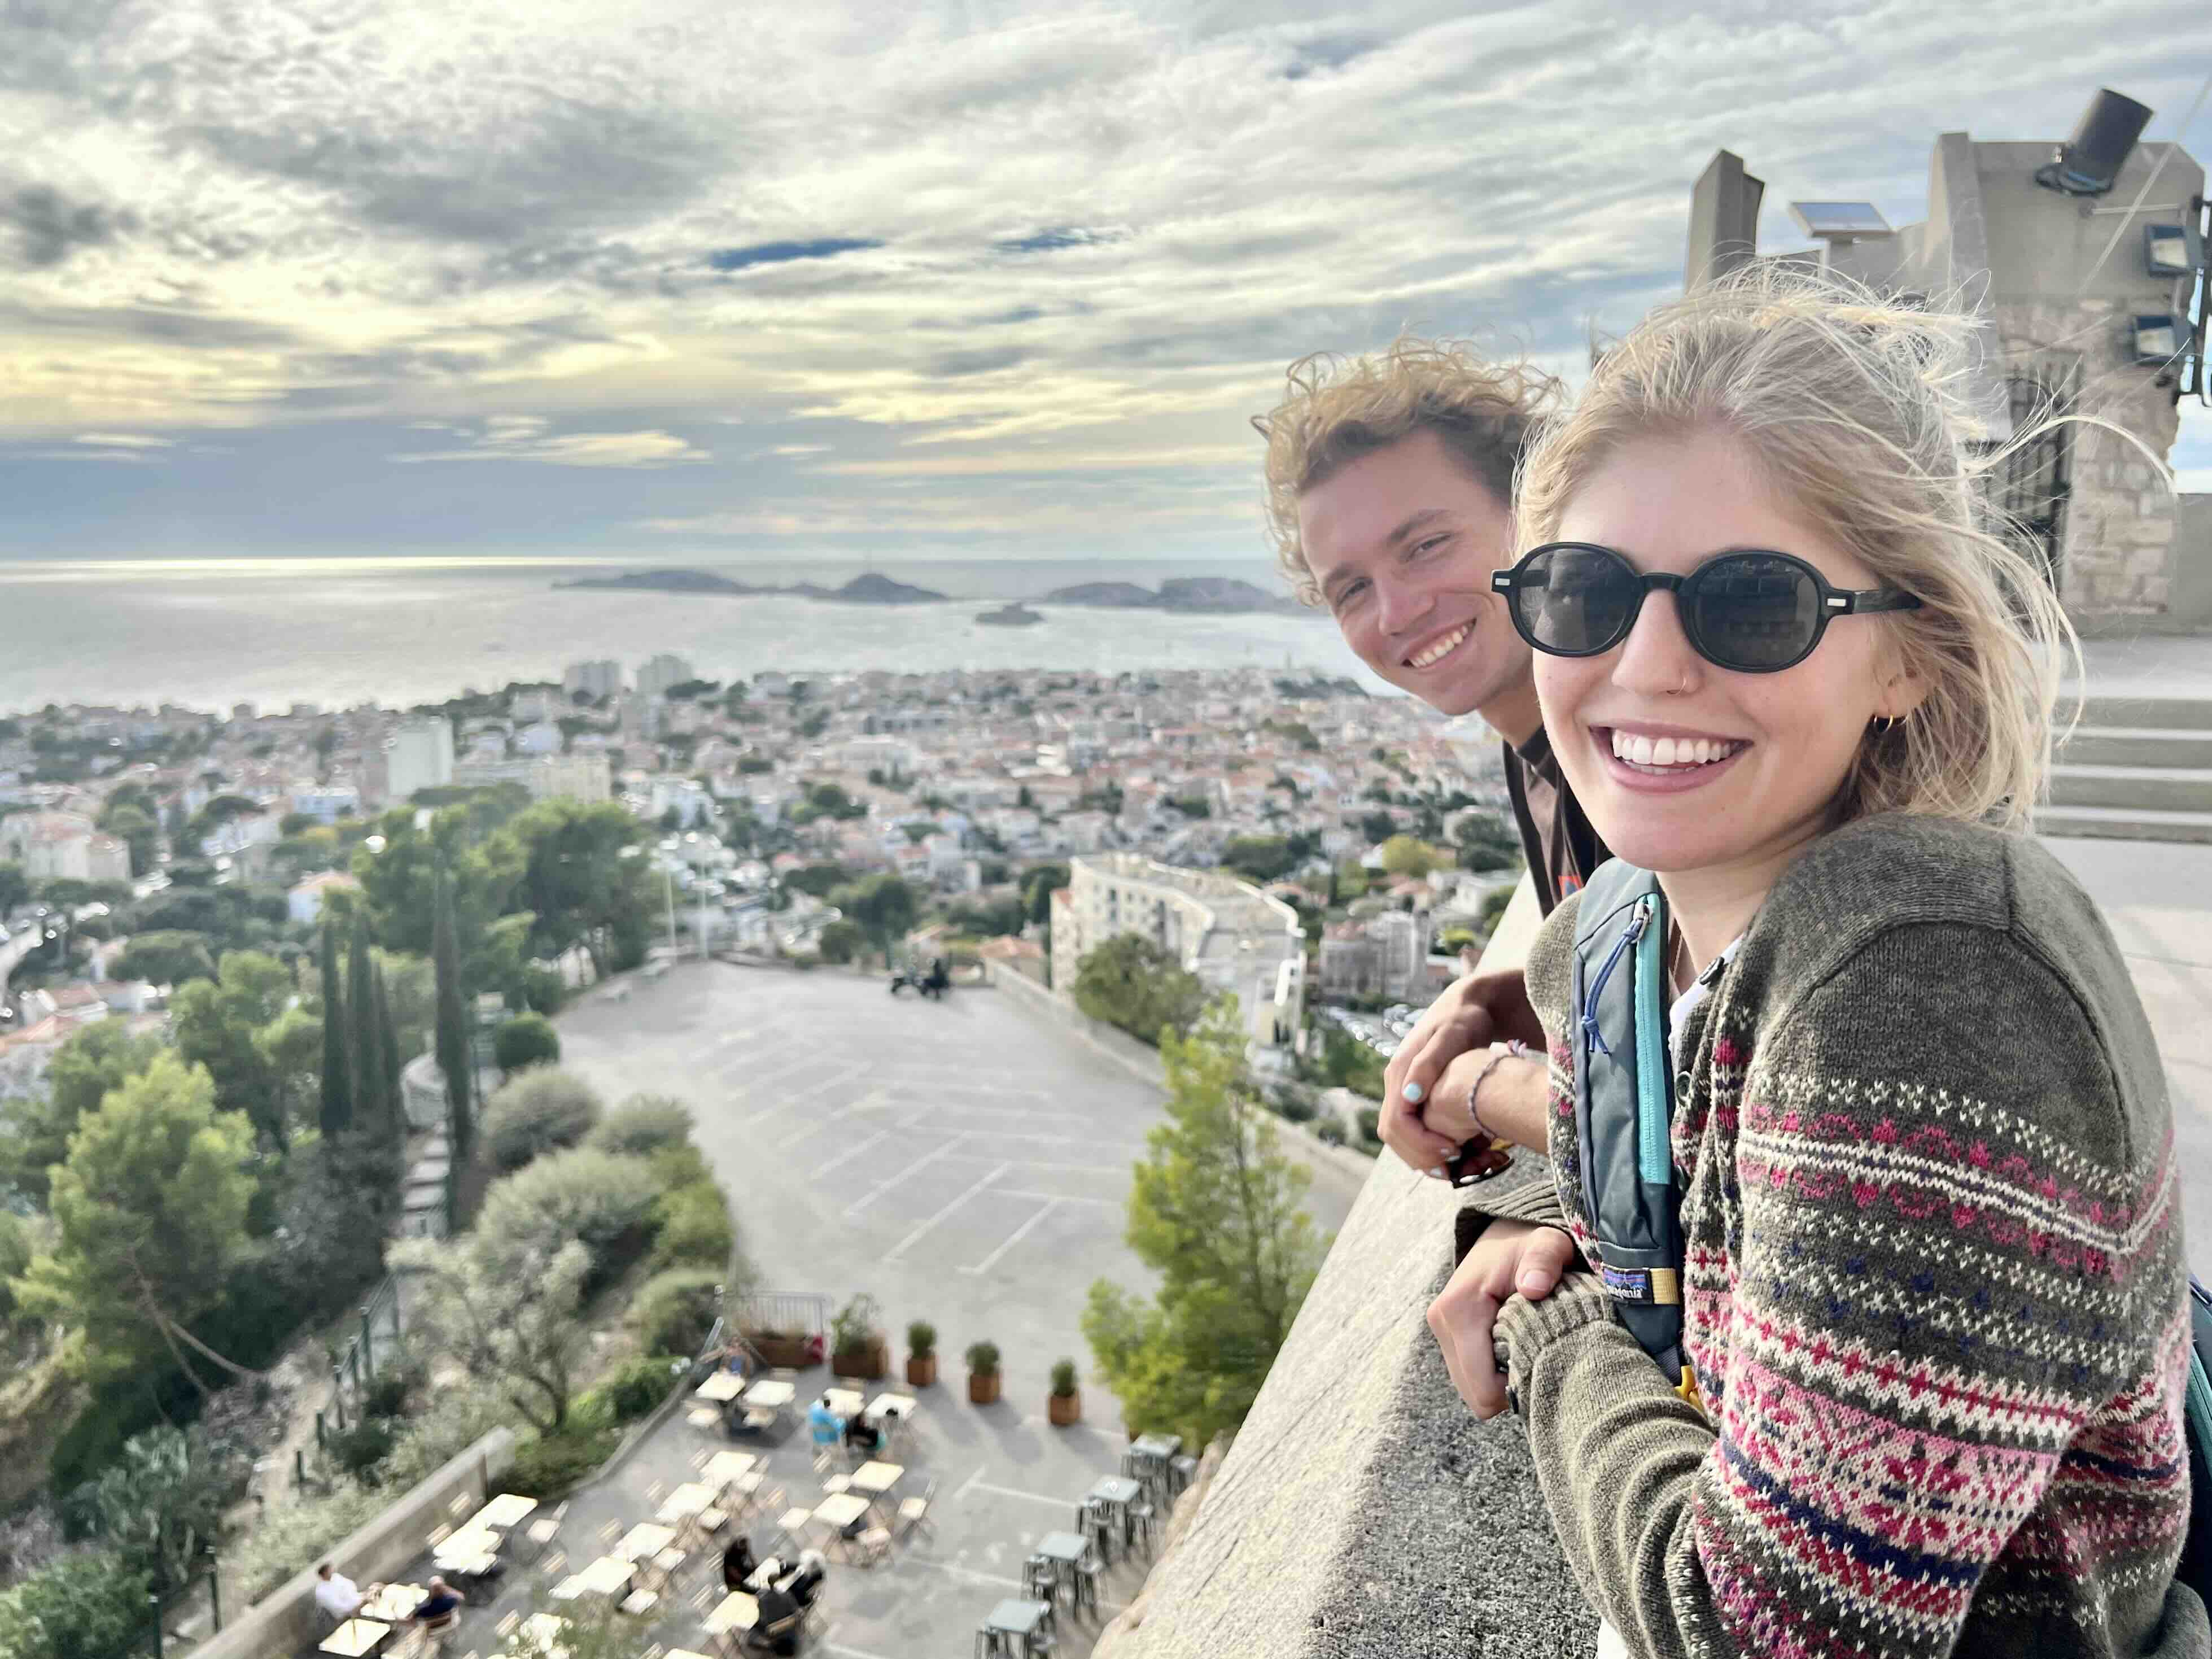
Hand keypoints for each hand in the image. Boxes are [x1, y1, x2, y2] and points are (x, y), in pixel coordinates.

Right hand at [1380, 968, 1544, 1175]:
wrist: (1469, 1006)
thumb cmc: (1464, 1019)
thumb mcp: (1451, 1036)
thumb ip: (1429, 1064)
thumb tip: (1410, 1096)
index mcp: (1400, 1072)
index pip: (1396, 1122)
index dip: (1420, 1143)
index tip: (1453, 1151)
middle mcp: (1397, 1084)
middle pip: (1393, 1135)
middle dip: (1421, 1156)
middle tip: (1456, 1167)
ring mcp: (1404, 1091)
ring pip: (1402, 1138)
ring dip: (1425, 1157)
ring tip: (1459, 1164)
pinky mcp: (1416, 1097)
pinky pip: (1415, 1131)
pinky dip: (1432, 1148)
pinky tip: (1458, 1152)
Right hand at [1425, 1219, 1576, 1418]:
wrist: (1505, 1233)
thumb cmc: (1530, 1243)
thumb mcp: (1546, 1246)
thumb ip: (1543, 1262)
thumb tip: (1534, 1287)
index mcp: (1459, 1309)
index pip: (1483, 1387)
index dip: (1518, 1389)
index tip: (1546, 1365)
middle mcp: (1442, 1322)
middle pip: (1476, 1395)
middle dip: (1511, 1387)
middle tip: (1540, 1357)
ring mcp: (1442, 1330)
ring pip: (1472, 1389)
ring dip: (1503, 1380)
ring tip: (1528, 1348)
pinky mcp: (1447, 1335)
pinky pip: (1471, 1376)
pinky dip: (1495, 1373)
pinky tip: (1515, 1347)